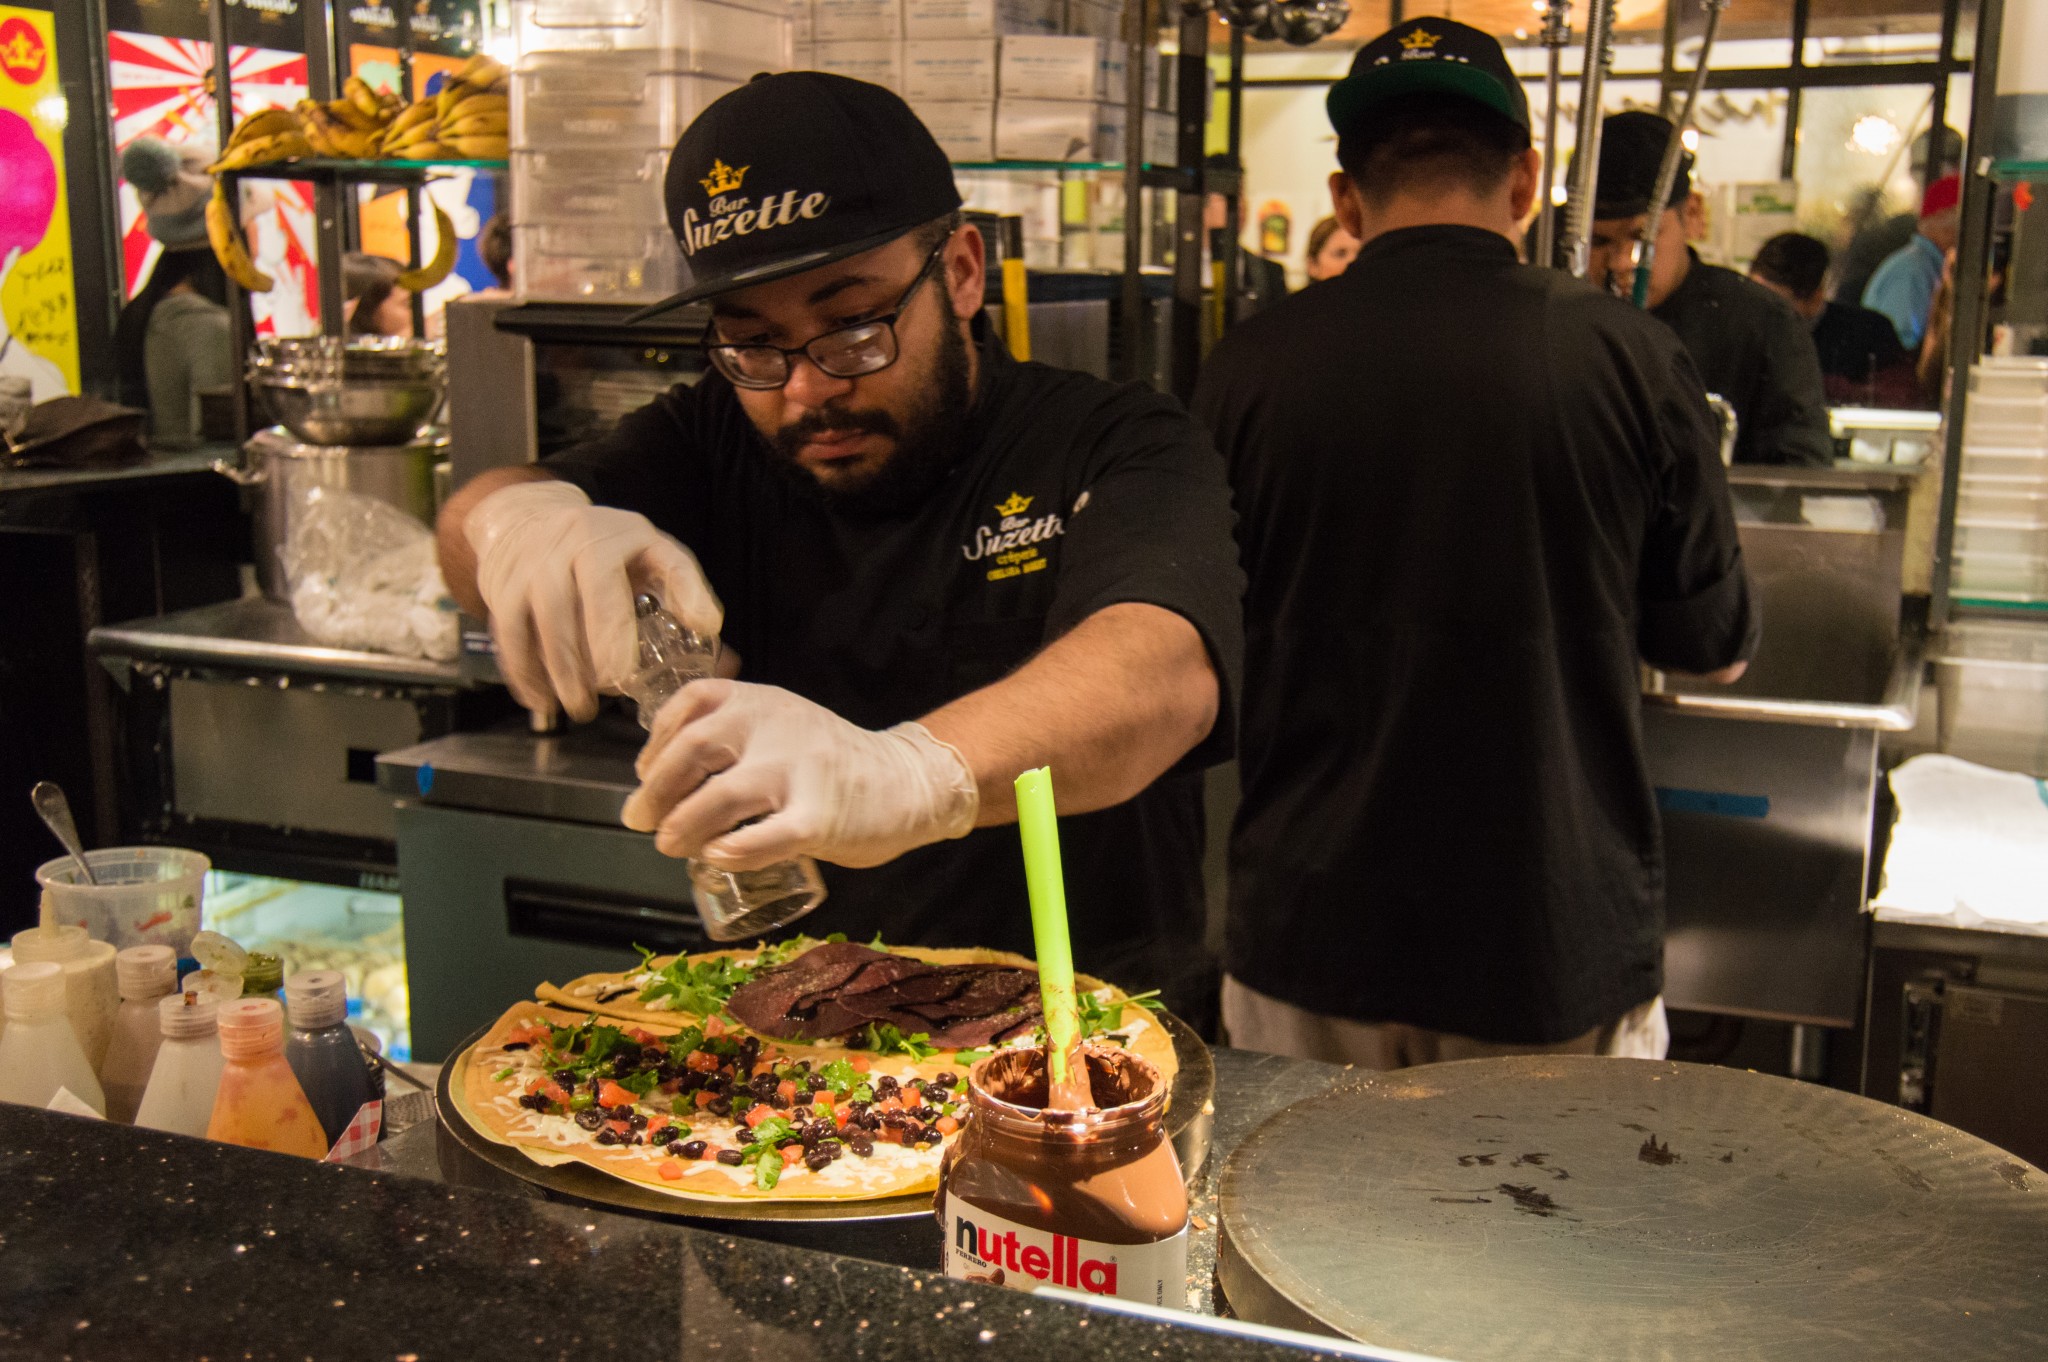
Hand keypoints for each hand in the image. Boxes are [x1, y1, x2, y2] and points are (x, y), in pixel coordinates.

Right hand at [466, 479, 720, 722]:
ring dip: (559, 670)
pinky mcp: (502, 586)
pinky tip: (541, 699)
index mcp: (625, 537)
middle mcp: (576, 543)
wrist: (531, 519)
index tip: (647, 654)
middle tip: (610, 691)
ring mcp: (534, 563)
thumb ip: (688, 602)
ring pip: (542, 620)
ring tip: (579, 707)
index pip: (645, 572)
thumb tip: (729, 666)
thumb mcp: (655, 557)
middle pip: (586, 600)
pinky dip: (523, 671)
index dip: (652, 613)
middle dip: (595, 652)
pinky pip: (509, 633)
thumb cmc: (609, 548)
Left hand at [621, 680, 978, 870]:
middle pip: (693, 750)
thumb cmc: (831, 761)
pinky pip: (764, 838)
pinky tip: (717, 858)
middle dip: (656, 790)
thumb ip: (732, 734)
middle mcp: (775, 728)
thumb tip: (660, 778)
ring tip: (671, 845)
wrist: (907, 781)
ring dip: (683, 825)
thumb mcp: (781, 723)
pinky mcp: (820, 818)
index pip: (690, 704)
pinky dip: (731, 851)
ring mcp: (799, 772)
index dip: (655, 742)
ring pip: (722, 796)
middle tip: (640, 820)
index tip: (644, 774)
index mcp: (760, 701)